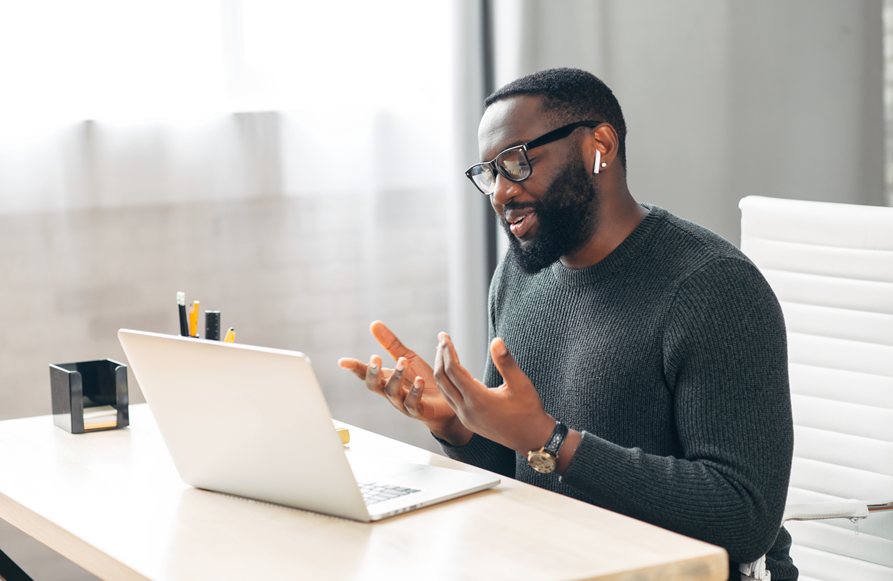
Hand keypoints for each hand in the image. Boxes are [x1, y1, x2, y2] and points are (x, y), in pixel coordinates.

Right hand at [338, 321, 470, 443]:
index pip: (366, 373)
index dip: (354, 367)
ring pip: (393, 393)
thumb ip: (390, 344)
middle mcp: (390, 392)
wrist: (447, 402)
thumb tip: (374, 323)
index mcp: (386, 379)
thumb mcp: (407, 358)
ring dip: (396, 376)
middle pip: (374, 385)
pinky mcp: (418, 411)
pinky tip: (419, 380)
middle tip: (375, 358)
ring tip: (403, 362)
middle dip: (373, 372)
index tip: (342, 361)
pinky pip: (413, 403)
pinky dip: (415, 392)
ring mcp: (403, 403)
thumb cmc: (422, 380)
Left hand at [433, 333, 555, 454]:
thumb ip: (506, 362)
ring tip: (444, 352)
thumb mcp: (520, 384)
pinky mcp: (467, 421)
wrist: (531, 439)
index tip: (445, 336)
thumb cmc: (529, 411)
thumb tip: (496, 341)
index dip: (448, 350)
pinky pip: (450, 399)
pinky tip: (454, 373)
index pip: (453, 370)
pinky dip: (447, 383)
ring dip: (441, 370)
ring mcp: (465, 417)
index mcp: (478, 400)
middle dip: (440, 357)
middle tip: (442, 338)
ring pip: (444, 390)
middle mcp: (466, 410)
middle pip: (443, 378)